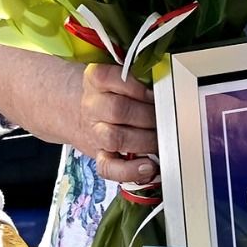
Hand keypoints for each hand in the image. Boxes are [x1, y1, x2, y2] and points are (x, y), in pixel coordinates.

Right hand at [79, 61, 157, 183]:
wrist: (82, 112)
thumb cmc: (110, 93)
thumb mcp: (117, 76)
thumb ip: (138, 77)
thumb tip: (164, 83)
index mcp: (95, 81)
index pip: (108, 78)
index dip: (136, 87)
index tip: (154, 92)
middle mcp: (92, 107)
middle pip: (117, 110)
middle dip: (147, 115)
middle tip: (164, 116)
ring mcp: (95, 133)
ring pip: (115, 138)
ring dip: (144, 140)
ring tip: (159, 138)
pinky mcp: (101, 156)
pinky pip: (109, 168)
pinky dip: (130, 170)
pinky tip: (147, 166)